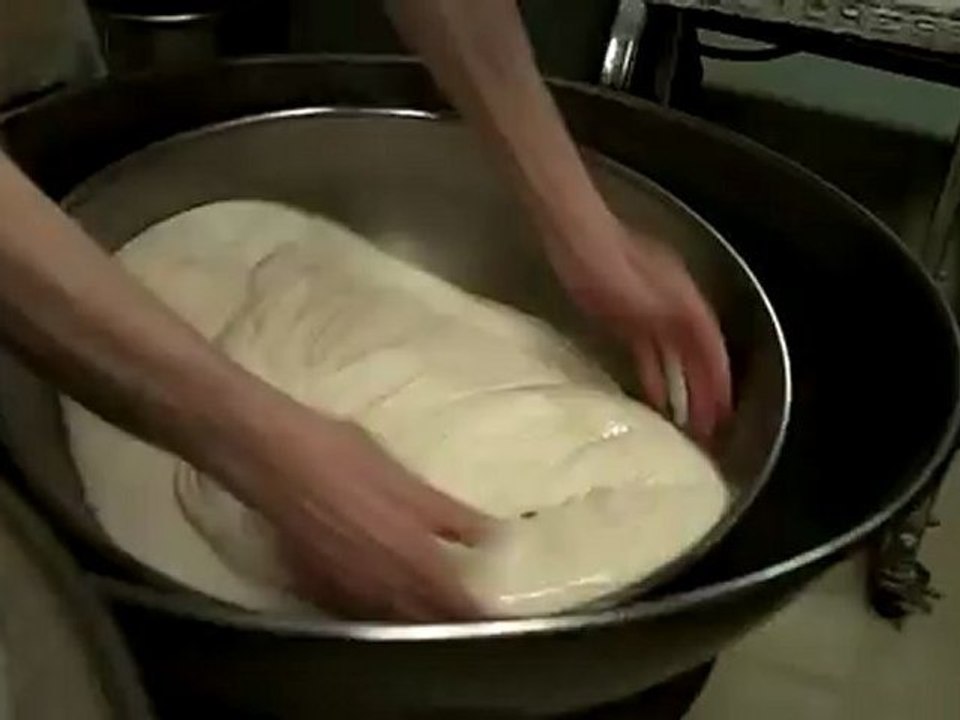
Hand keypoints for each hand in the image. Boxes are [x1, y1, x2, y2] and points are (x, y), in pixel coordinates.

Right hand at [220, 396, 489, 620]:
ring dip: (408, 620)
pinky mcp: (314, 588)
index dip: (476, 613)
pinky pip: (349, 613)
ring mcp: (345, 593)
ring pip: (386, 621)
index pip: (455, 604)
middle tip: (460, 616)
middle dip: (443, 621)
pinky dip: (369, 611)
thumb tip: (493, 536)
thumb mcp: (410, 482)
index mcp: (414, 560)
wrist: (278, 458)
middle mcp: (382, 587)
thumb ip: (452, 516)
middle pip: (422, 621)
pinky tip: (373, 600)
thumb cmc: (348, 459)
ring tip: (423, 613)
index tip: (491, 616)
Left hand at [543, 211, 732, 440]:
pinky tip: (654, 397)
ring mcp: (648, 311)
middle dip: (705, 390)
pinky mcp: (624, 317)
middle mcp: (673, 306)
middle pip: (696, 354)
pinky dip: (655, 375)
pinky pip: (647, 353)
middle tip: (710, 427)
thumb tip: (699, 347)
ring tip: (687, 422)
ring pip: (673, 356)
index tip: (724, 412)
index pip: (711, 347)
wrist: (573, 237)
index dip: (719, 379)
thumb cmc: (604, 262)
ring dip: (682, 386)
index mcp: (684, 299)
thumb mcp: (641, 296)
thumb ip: (672, 321)